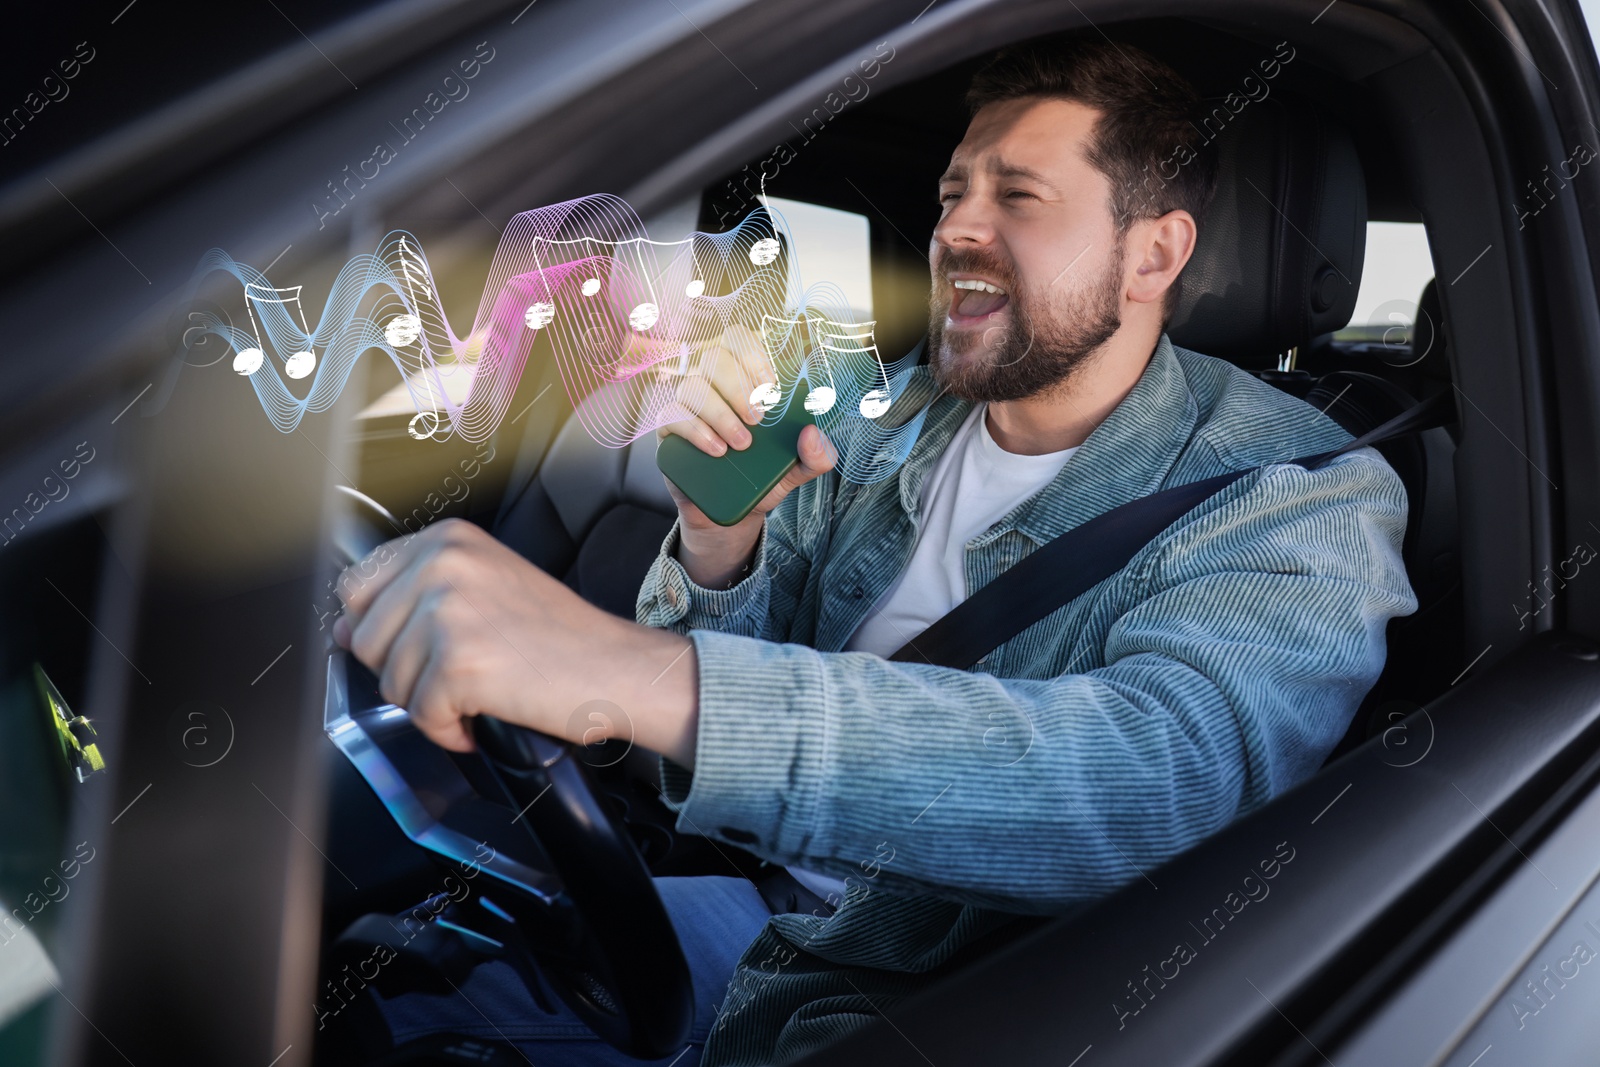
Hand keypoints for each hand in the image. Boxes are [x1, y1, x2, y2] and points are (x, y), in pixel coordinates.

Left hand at [331, 519, 698, 763]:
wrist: (617, 667)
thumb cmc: (561, 637)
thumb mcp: (485, 588)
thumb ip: (414, 596)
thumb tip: (342, 628)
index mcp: (448, 540)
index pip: (359, 584)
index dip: (380, 627)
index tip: (418, 643)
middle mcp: (443, 564)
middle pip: (364, 637)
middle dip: (405, 669)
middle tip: (461, 671)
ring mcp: (448, 611)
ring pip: (388, 681)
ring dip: (430, 701)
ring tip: (481, 690)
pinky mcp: (457, 663)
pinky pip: (421, 715)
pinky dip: (451, 729)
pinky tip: (487, 713)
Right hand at [657, 324, 835, 586]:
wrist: (729, 513)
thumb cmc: (761, 478)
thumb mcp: (797, 469)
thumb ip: (817, 455)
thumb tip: (812, 433)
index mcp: (745, 379)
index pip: (739, 340)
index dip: (753, 354)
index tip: (769, 386)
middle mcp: (714, 384)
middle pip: (715, 357)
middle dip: (738, 386)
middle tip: (757, 420)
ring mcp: (688, 405)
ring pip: (693, 386)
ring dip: (719, 413)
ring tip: (740, 445)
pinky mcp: (669, 429)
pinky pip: (672, 415)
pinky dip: (696, 430)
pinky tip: (716, 450)